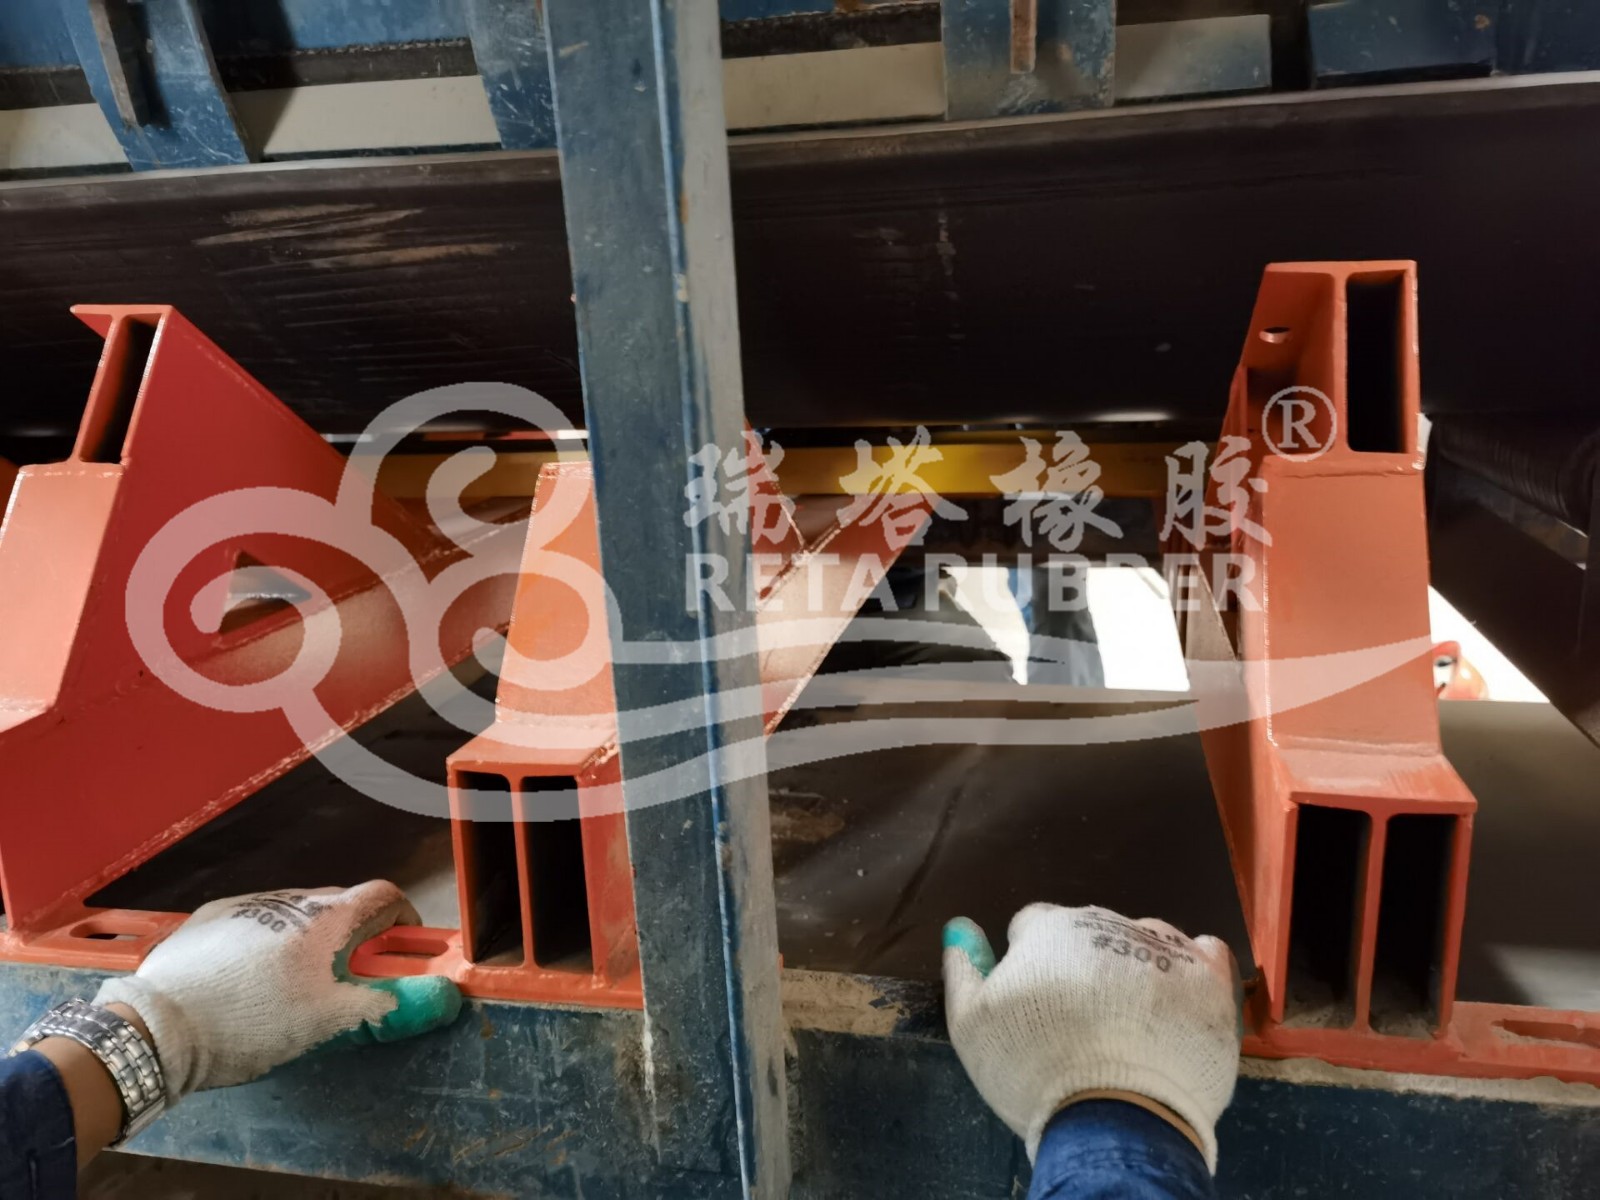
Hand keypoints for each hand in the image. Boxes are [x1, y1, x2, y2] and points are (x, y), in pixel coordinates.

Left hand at [94, 881, 460, 1101]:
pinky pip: (254, 920)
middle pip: (339, 904)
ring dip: (308, 935)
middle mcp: (288, 899)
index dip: (402, 916)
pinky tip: (249, 977)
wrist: (158, 1027)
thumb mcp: (326, 1023)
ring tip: (294, 981)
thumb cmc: (249, 1023)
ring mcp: (245, 905)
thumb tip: (441, 995)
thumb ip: (385, 1004)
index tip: (402, 943)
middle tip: (350, 972)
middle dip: (354, 931)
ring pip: (294, 912)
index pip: (383, 895)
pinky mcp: (208, 918)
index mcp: (324, 919)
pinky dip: (265, 939)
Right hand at [942, 903, 1238, 1170]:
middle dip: (1086, 964)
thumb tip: (960, 928)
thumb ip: (964, 970)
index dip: (1032, 962)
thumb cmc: (1033, 1068)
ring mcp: (1162, 947)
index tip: (1038, 1004)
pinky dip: (1191, 971)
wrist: (1115, 1117)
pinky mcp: (1209, 977)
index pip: (1034, 925)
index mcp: (1048, 930)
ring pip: (1146, 939)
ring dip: (1138, 965)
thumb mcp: (972, 1024)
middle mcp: (1107, 922)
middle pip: (1091, 932)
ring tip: (1135, 1020)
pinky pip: (1204, 954)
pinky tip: (1180, 1000)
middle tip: (1084, 1020)